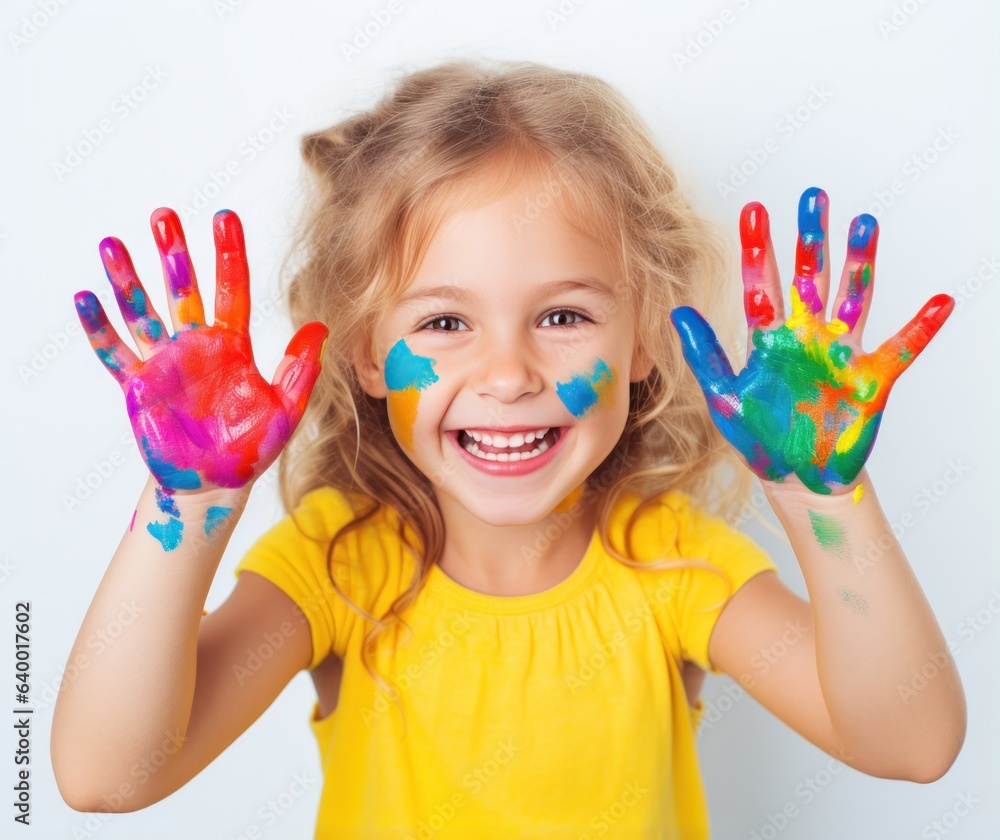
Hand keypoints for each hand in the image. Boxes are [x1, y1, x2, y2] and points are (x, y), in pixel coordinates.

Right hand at [74, 208, 327, 491]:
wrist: (215, 483)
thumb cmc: (251, 448)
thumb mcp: (285, 409)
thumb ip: (300, 369)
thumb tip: (321, 327)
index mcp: (232, 346)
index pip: (231, 290)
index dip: (228, 254)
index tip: (224, 218)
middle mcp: (196, 346)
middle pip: (183, 290)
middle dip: (173, 253)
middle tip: (163, 215)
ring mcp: (165, 363)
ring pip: (143, 312)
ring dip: (128, 280)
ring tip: (113, 244)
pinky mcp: (139, 386)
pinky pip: (115, 354)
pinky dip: (99, 329)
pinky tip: (86, 298)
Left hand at [670, 187, 952, 494]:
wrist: (794, 478)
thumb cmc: (758, 439)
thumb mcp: (724, 396)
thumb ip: (705, 354)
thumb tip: (678, 312)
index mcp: (768, 340)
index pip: (761, 283)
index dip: (758, 247)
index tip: (754, 209)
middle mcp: (805, 337)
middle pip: (810, 277)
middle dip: (811, 238)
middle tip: (813, 196)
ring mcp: (840, 354)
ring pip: (853, 297)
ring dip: (859, 262)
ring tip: (864, 223)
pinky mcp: (871, 380)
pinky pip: (902, 349)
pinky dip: (922, 327)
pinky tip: (941, 302)